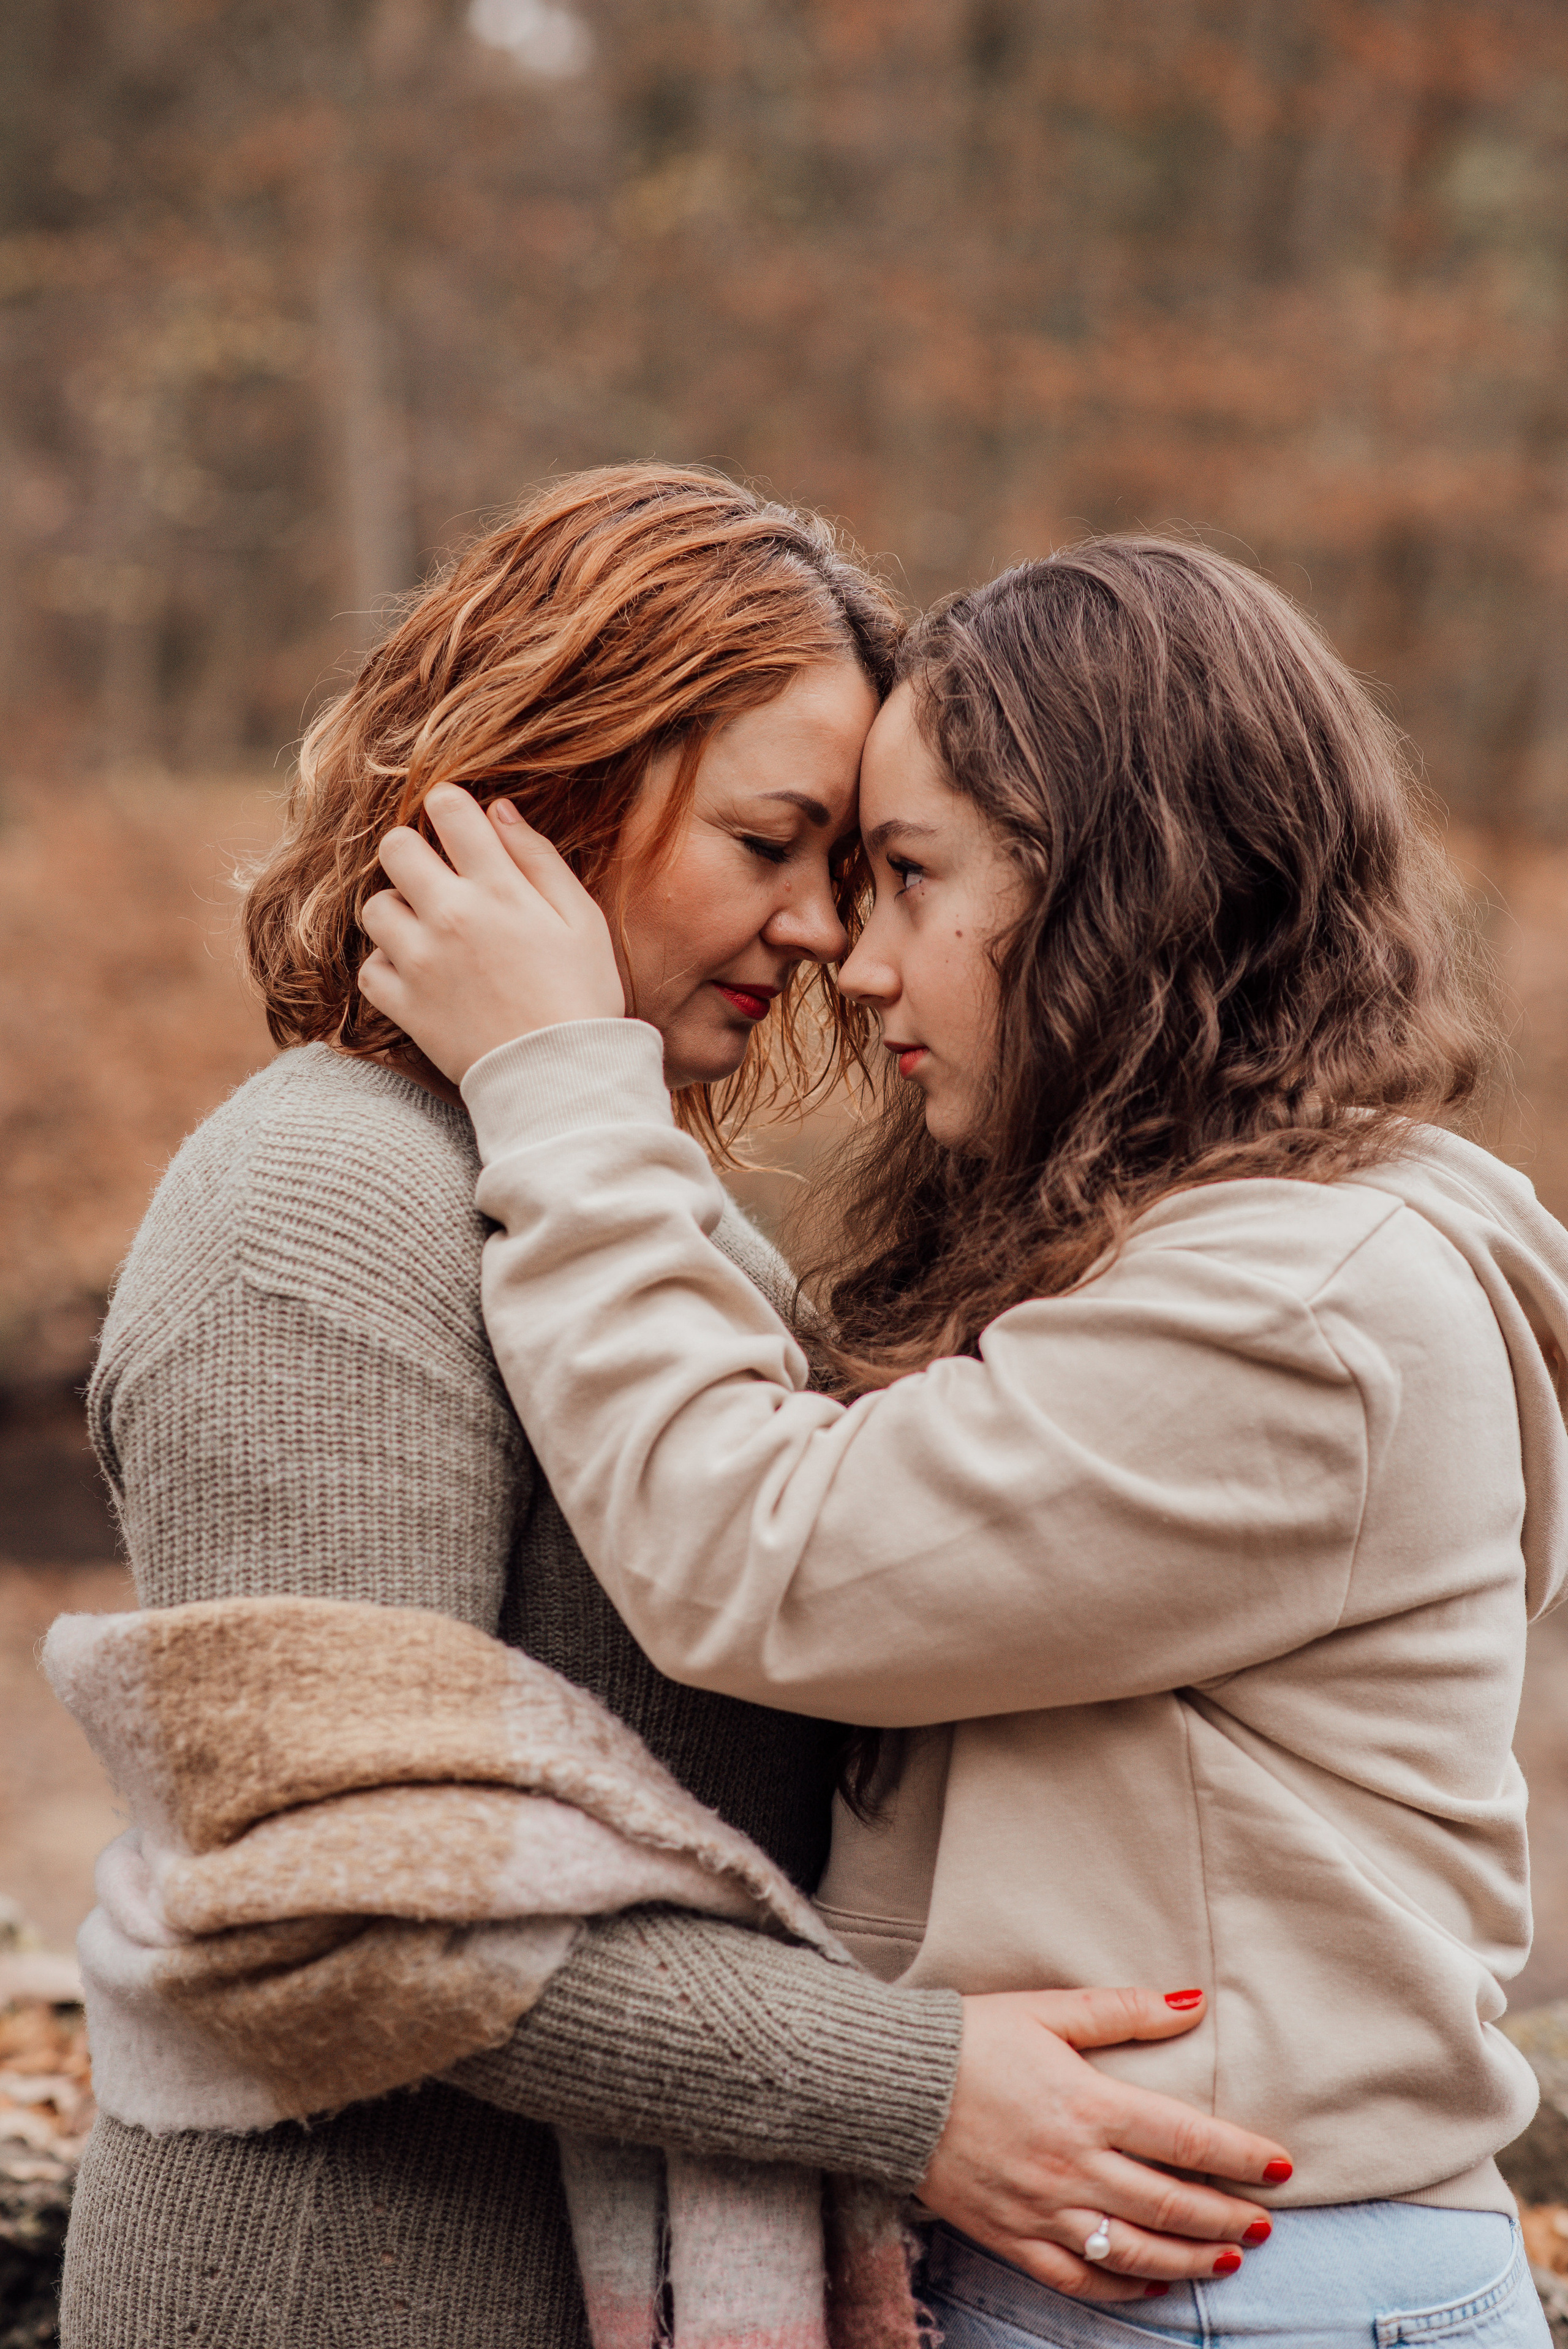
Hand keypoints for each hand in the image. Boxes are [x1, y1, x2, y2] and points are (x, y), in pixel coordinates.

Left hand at [358, 786, 625, 1081]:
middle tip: (438, 877)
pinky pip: (370, 969)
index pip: (449, 809)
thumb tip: (499, 810)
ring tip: (430, 932)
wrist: (561, 1078)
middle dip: (414, 852)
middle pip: (395, 847)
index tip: (458, 824)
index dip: (451, 807)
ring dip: (398, 912)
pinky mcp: (404, 1005)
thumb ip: (539, 858)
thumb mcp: (582, 918)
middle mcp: (450, 915)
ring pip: (375, 907)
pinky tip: (419, 976)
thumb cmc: (583, 995)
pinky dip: (388, 969)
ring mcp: (420, 960)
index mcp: (497, 887)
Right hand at [917, 1987, 1289, 2304]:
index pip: (1185, 2138)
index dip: (1239, 2155)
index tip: (1281, 2166)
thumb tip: (1192, 2001)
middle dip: (1226, 2217)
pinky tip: (1150, 2282)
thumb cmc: (969, 2039)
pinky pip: (1077, 2278)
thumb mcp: (1045, 2010)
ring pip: (1134, 2250)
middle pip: (1169, 2203)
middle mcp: (1072, 2165)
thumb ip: (1121, 2010)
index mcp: (1086, 2105)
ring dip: (1189, 2259)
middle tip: (1264, 2224)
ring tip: (1227, 2260)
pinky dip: (1121, 2286)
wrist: (887, 2085)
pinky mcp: (1011, 2237)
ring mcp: (1042, 2209)